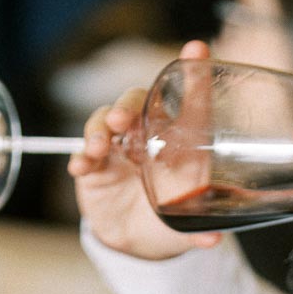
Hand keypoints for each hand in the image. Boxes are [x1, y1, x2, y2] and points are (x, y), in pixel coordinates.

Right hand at [68, 39, 222, 260]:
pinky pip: (83, 153)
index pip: (188, 104)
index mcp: (179, 145)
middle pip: (136, 103)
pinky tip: (82, 166)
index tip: (197, 49)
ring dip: (99, 128)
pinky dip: (80, 156)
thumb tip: (212, 241)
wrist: (139, 244)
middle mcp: (147, 138)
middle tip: (122, 121)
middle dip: (127, 105)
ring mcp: (118, 149)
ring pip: (104, 120)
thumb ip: (197, 230)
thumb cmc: (170, 221)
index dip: (193, 76)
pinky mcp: (94, 167)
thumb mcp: (186, 225)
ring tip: (98, 147)